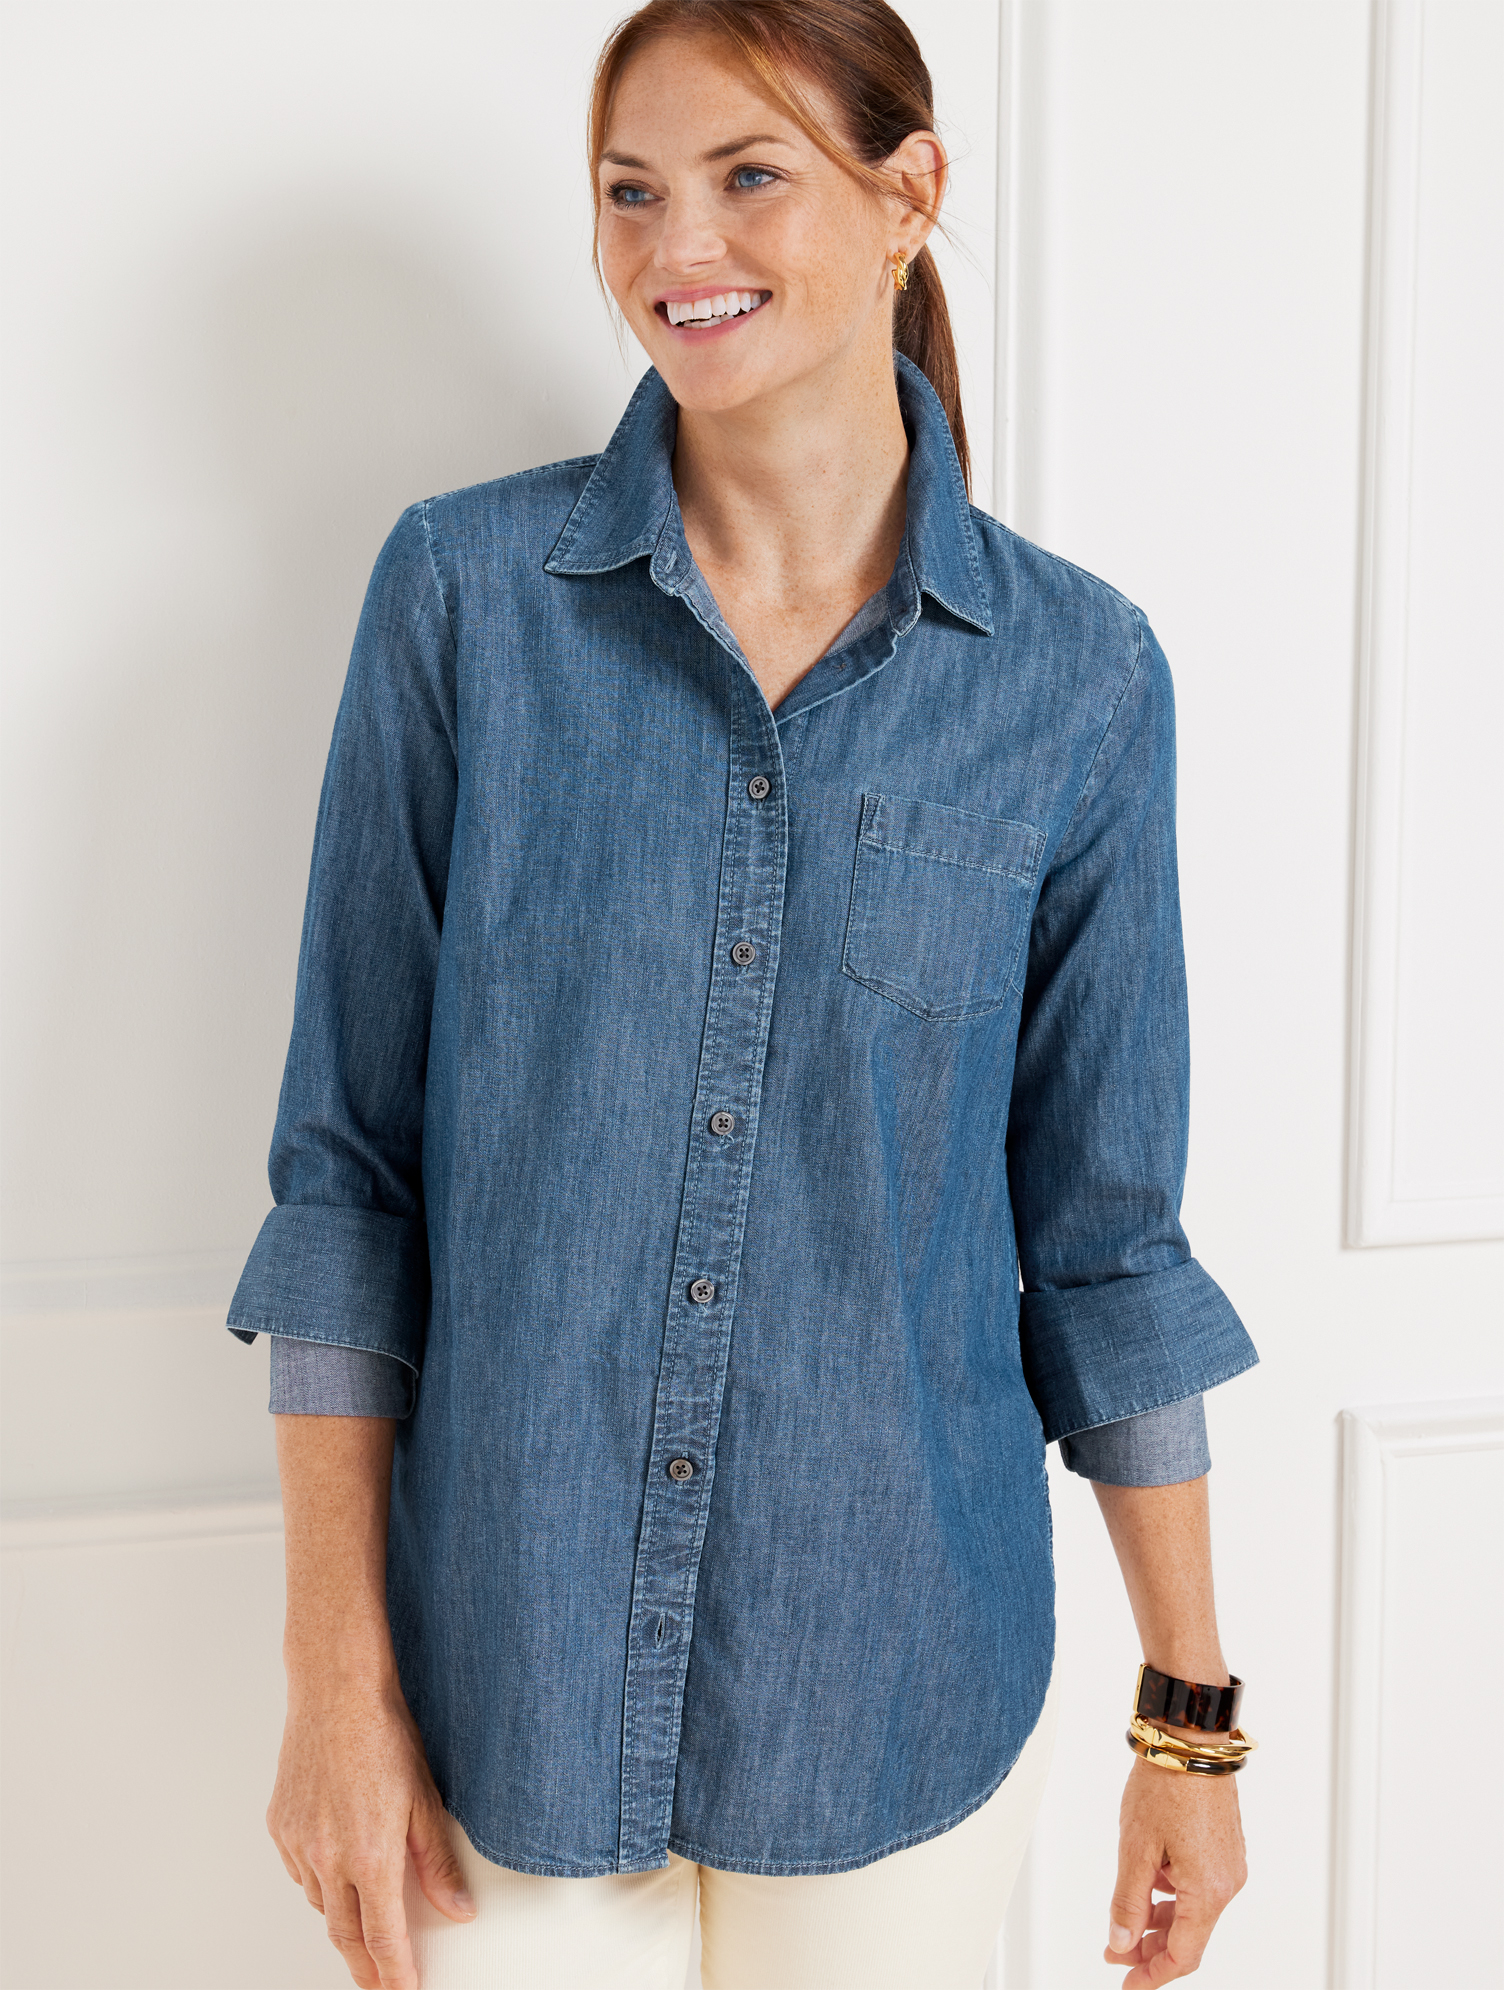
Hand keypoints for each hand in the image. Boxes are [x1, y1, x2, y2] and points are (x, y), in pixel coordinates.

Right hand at [267, 1678, 475, 1988]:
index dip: (395, 1973)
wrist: (336, 1692)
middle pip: (345, 1935)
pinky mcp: (279, 1826)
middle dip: (364, 1967)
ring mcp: (299, 1843)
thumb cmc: (383, 1735)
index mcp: (370, 1856)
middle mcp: (329, 1858)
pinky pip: (300, 1871)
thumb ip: (438, 1862)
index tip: (403, 1989)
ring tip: (363, 1920)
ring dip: (342, 1918)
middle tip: (379, 1983)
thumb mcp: (426, 1800)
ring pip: (320, 1903)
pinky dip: (319, 1881)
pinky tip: (336, 1868)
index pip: (383, 1939)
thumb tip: (457, 1907)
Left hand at [1103, 1757, 1245, 1983]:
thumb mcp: (1135, 1849)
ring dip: (1160, 1922)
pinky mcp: (1225, 1847)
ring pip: (1193, 1911)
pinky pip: (1199, 1887)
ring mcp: (1229, 1864)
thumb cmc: (1166, 1786)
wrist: (1190, 1739)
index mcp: (1208, 1890)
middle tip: (1115, 1951)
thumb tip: (1122, 1943)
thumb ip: (1128, 1902)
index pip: (1183, 1955)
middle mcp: (1227, 1883)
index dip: (1153, 1975)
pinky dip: (1172, 1895)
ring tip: (1126, 1920)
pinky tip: (1149, 1885)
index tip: (1127, 1983)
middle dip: (1150, 1949)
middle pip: (1189, 1936)